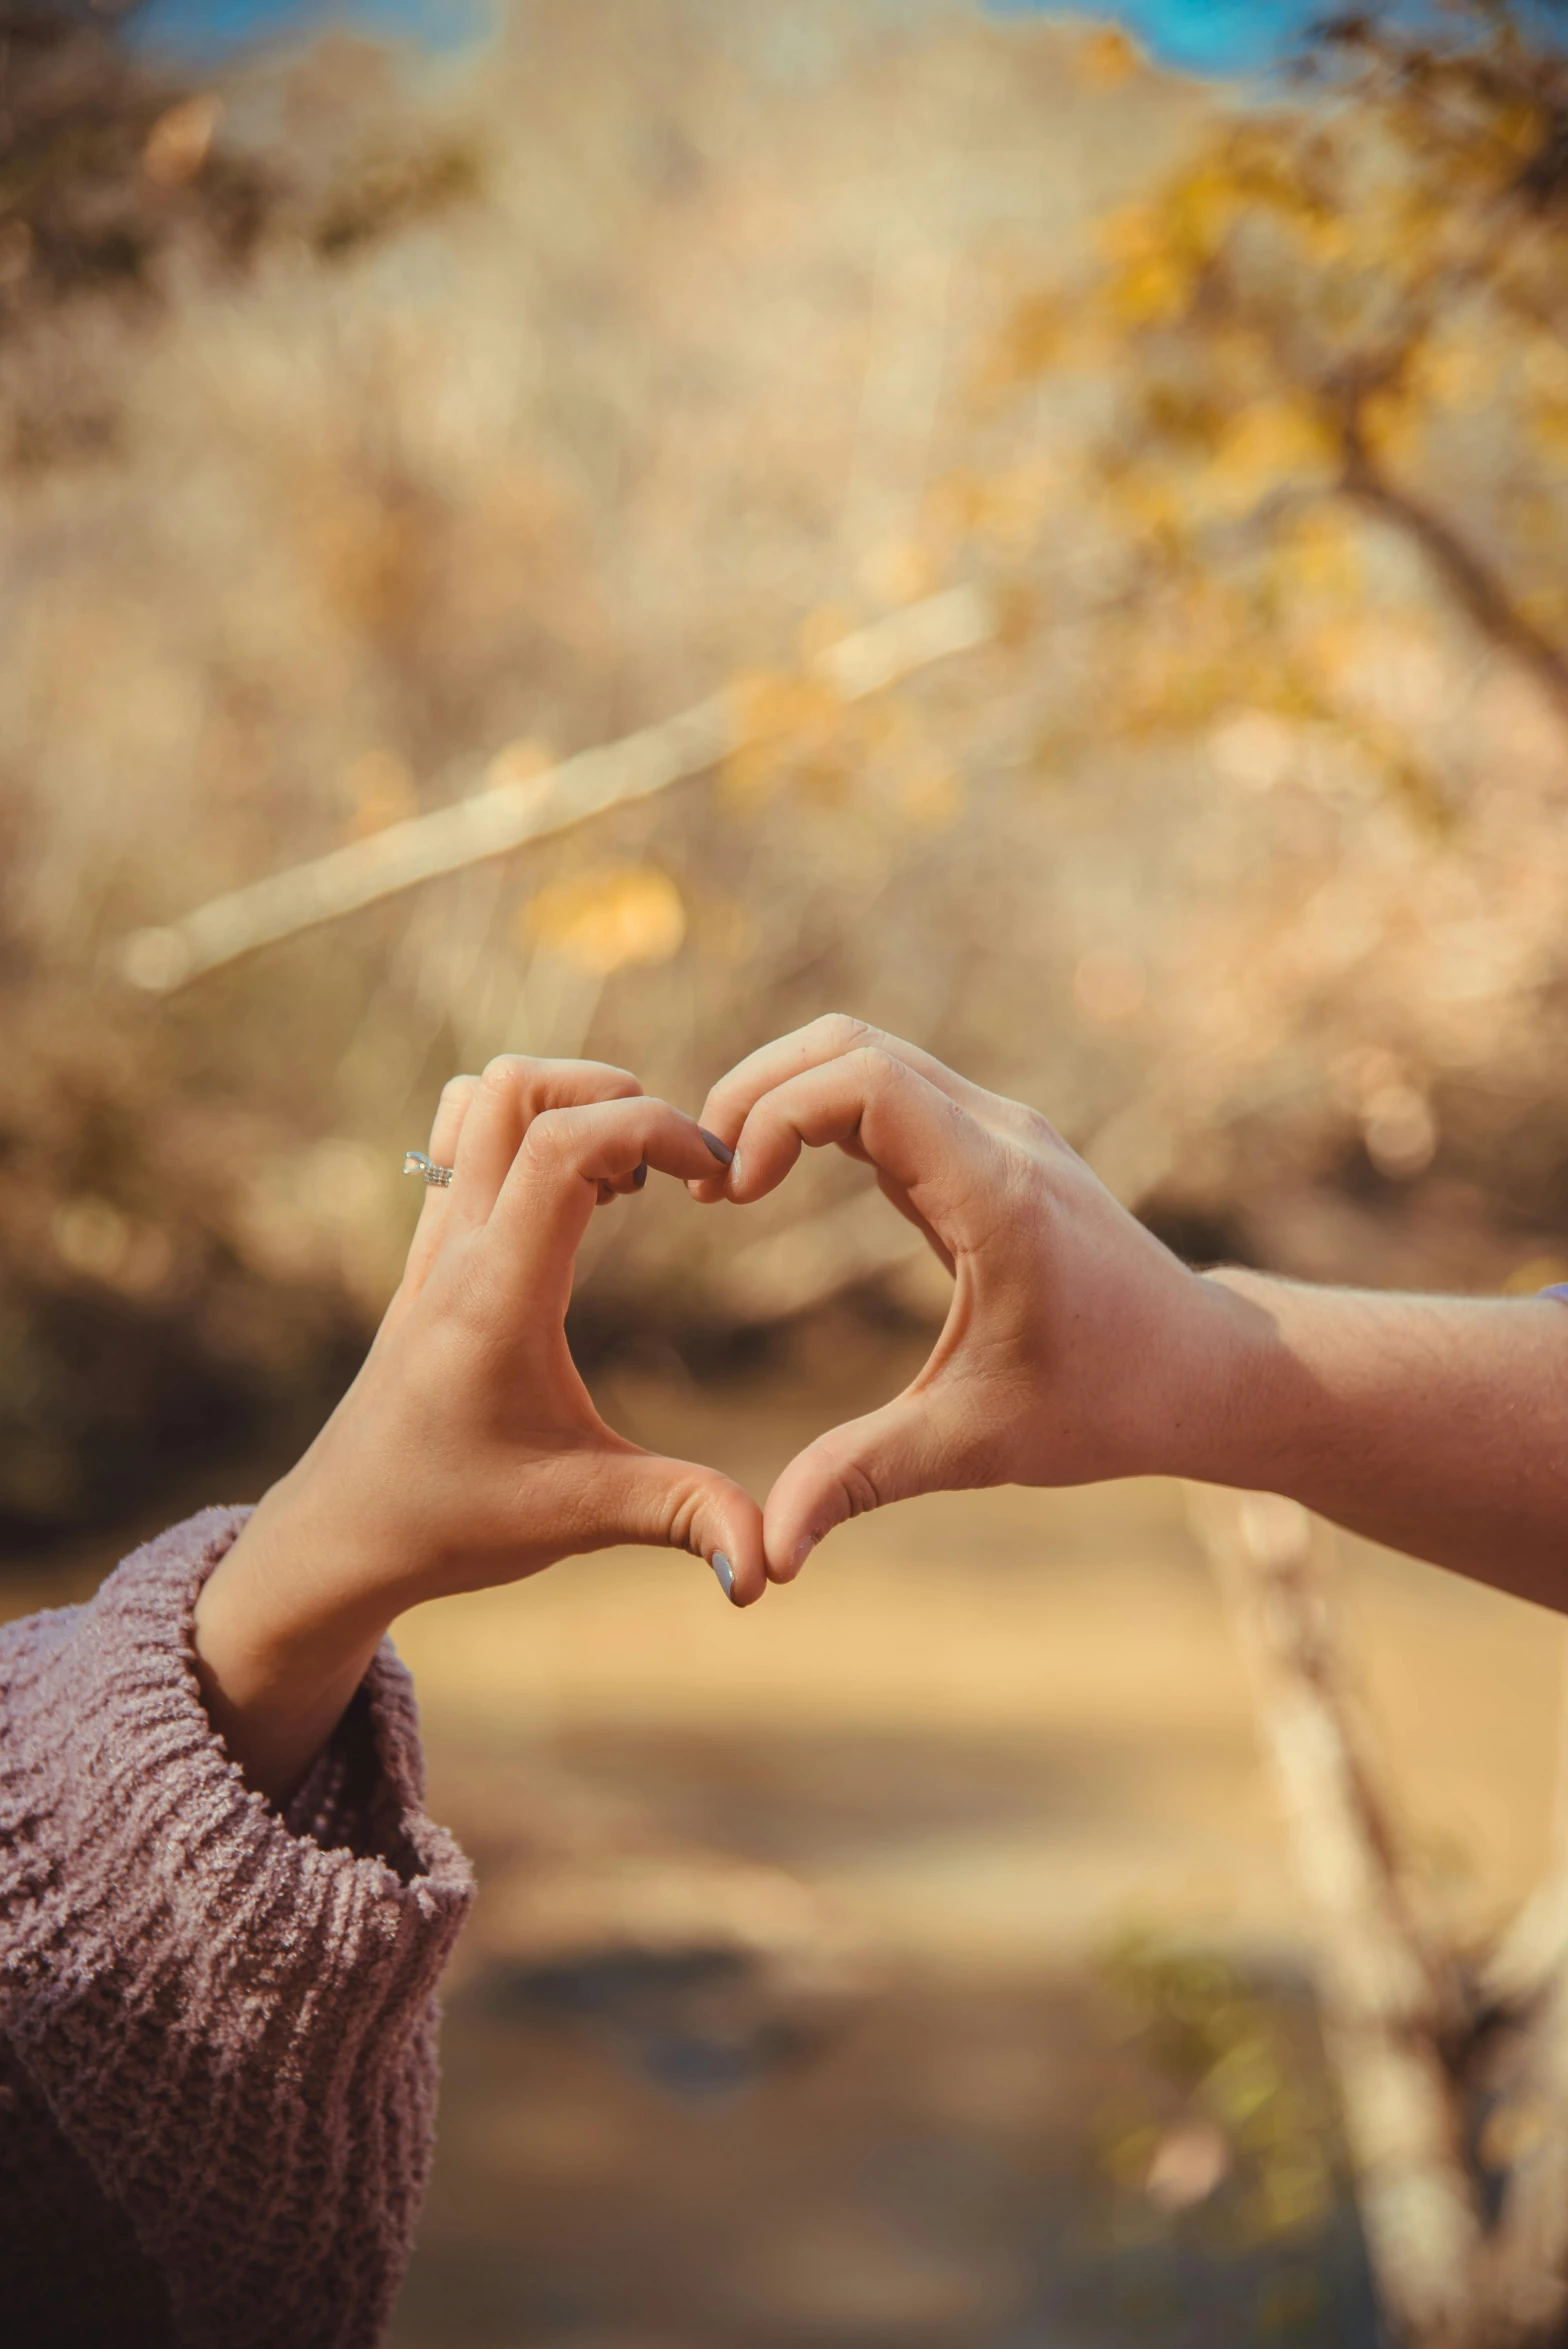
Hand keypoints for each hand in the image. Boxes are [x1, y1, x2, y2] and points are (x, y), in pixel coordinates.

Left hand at [195, 1057, 763, 1798]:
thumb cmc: (451, 1522)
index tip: (716, 1177)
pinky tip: (583, 1200)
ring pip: (480, 1097)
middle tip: (674, 1167)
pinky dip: (531, 1130)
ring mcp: (432, 1242)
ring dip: (565, 1103)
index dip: (651, 1127)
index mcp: (495, 1298)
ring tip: (629, 1177)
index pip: (561, 1146)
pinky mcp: (428, 1250)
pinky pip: (464, 1138)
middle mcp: (456, 1251)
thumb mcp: (577, 1519)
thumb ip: (681, 1519)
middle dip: (612, 1095)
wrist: (340, 1536)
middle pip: (515, 1087)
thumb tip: (768, 1570)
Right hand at [690, 1017, 1257, 1578]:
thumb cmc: (1109, 1406)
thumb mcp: (977, 1447)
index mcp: (998, 1191)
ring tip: (731, 1184)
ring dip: (782, 1096)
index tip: (731, 1199)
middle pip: (847, 1043)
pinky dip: (818, 1114)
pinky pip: (887, 1091)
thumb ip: (862, 1481)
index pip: (864, 1081)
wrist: (1209, 1369)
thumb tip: (766, 1559)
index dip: (775, 1115)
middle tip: (705, 1184)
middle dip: (755, 1092)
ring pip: (864, 1053)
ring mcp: (999, 1130)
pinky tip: (778, 1185)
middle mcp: (1000, 1135)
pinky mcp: (990, 1144)